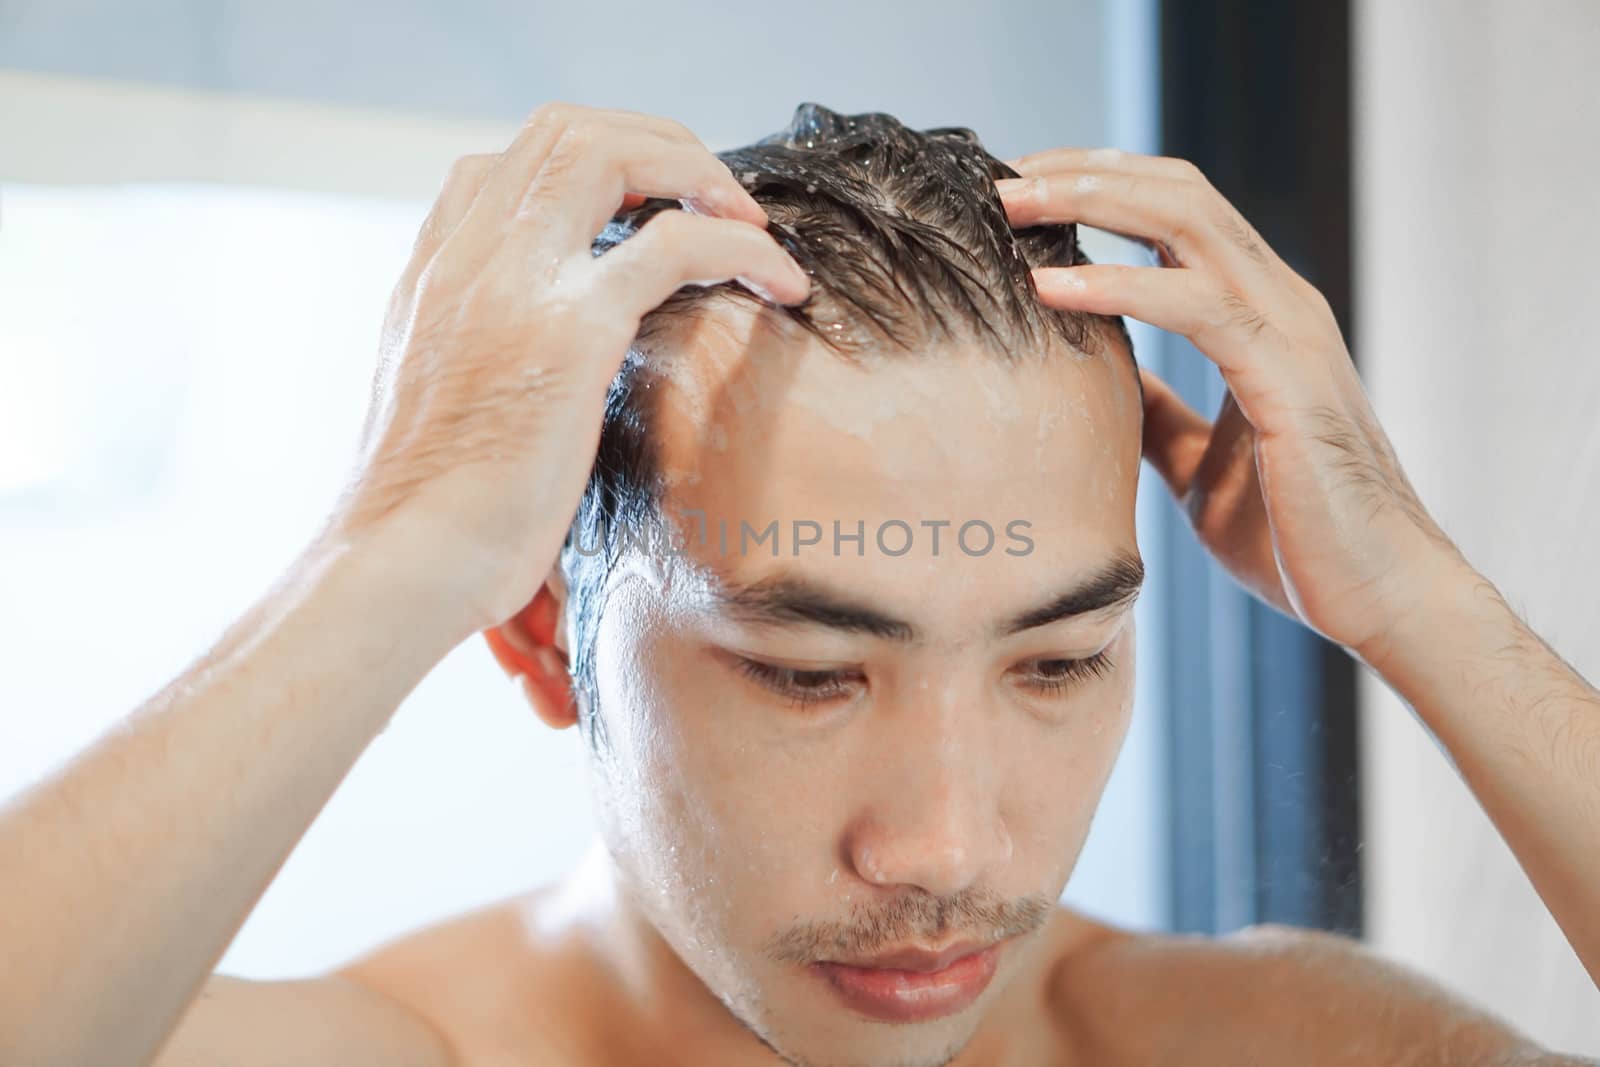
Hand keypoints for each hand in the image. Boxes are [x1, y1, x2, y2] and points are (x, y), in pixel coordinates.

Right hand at [326, 102, 810, 634]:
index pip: (502, 163)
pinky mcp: (570, 331)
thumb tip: (528, 379)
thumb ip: (476, 360)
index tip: (645, 207)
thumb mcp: (438, 412)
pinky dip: (742, 247)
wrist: (400, 565)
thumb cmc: (426, 518)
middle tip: (715, 198)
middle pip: (564, 131)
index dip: (587, 163)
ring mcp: (514, 283)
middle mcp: (467, 257)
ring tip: (752, 224)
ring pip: (611, 153)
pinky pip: (674, 242)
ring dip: (698, 172)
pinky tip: (783, 283)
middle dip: (656, 144)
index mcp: (432, 275)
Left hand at [996, 149, 1463, 662]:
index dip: (1096, 186)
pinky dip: (1119, 285)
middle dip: (1081, 174)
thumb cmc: (1294, 536)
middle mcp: (1278, 302)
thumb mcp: (1196, 464)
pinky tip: (1051, 287)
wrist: (1376, 597)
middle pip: (1174, 193)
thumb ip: (1159, 416)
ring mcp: (1289, 331)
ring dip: (1091, 203)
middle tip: (997, 177)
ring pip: (1187, 221)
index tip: (1016, 191)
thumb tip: (1103, 389)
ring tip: (1010, 205)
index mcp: (1256, 313)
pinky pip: (1197, 304)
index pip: (1173, 211)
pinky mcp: (1287, 378)